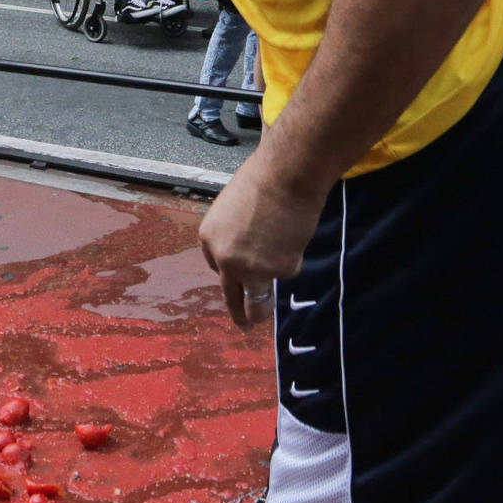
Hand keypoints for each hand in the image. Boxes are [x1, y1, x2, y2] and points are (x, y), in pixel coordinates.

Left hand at [197, 154, 320, 328]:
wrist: (286, 178)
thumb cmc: (262, 181)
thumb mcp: (234, 207)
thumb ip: (236, 233)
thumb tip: (249, 246)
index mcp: (208, 239)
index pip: (217, 265)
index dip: (230, 270)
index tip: (236, 283)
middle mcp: (225, 259)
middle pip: (230, 295)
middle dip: (237, 314)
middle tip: (243, 325)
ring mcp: (252, 269)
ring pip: (257, 300)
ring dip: (260, 312)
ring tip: (262, 318)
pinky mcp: (279, 271)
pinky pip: (287, 270)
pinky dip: (292, 258)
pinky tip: (293, 238)